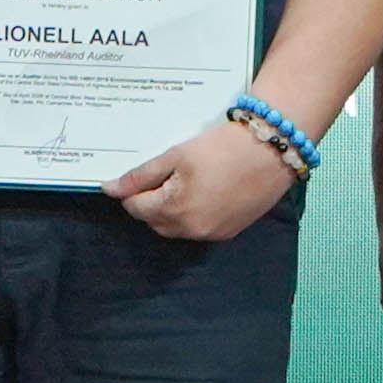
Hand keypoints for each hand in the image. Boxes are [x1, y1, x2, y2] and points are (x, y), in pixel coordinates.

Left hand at [112, 105, 303, 244]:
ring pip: (175, 227)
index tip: (141, 172)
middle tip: (165, 172)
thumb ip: (141, 175)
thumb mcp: (176, 155)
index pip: (135, 208)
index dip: (133, 190)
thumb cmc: (222, 147)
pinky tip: (205, 190)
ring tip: (186, 179)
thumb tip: (109, 189)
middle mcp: (190, 230)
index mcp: (173, 210)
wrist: (272, 151)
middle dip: (152, 200)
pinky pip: (198, 228)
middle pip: (154, 220)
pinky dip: (192, 214)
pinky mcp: (229, 232)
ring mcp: (211, 234)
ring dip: (171, 209)